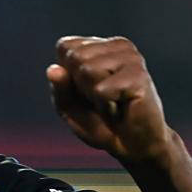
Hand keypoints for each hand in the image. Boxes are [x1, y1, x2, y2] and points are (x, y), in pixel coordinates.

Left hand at [46, 36, 171, 162]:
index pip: (65, 47)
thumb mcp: (70, 107)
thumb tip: (53, 70)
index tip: (86, 91)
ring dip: (93, 97)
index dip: (67, 76)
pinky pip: (101, 90)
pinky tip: (120, 109)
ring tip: (112, 104)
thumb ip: (60, 88)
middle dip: (80, 87)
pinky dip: (105, 107)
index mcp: (101, 46)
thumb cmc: (102, 123)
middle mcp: (118, 46)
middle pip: (74, 57)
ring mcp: (131, 58)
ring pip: (87, 71)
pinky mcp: (138, 76)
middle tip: (101, 100)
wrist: (133, 146)